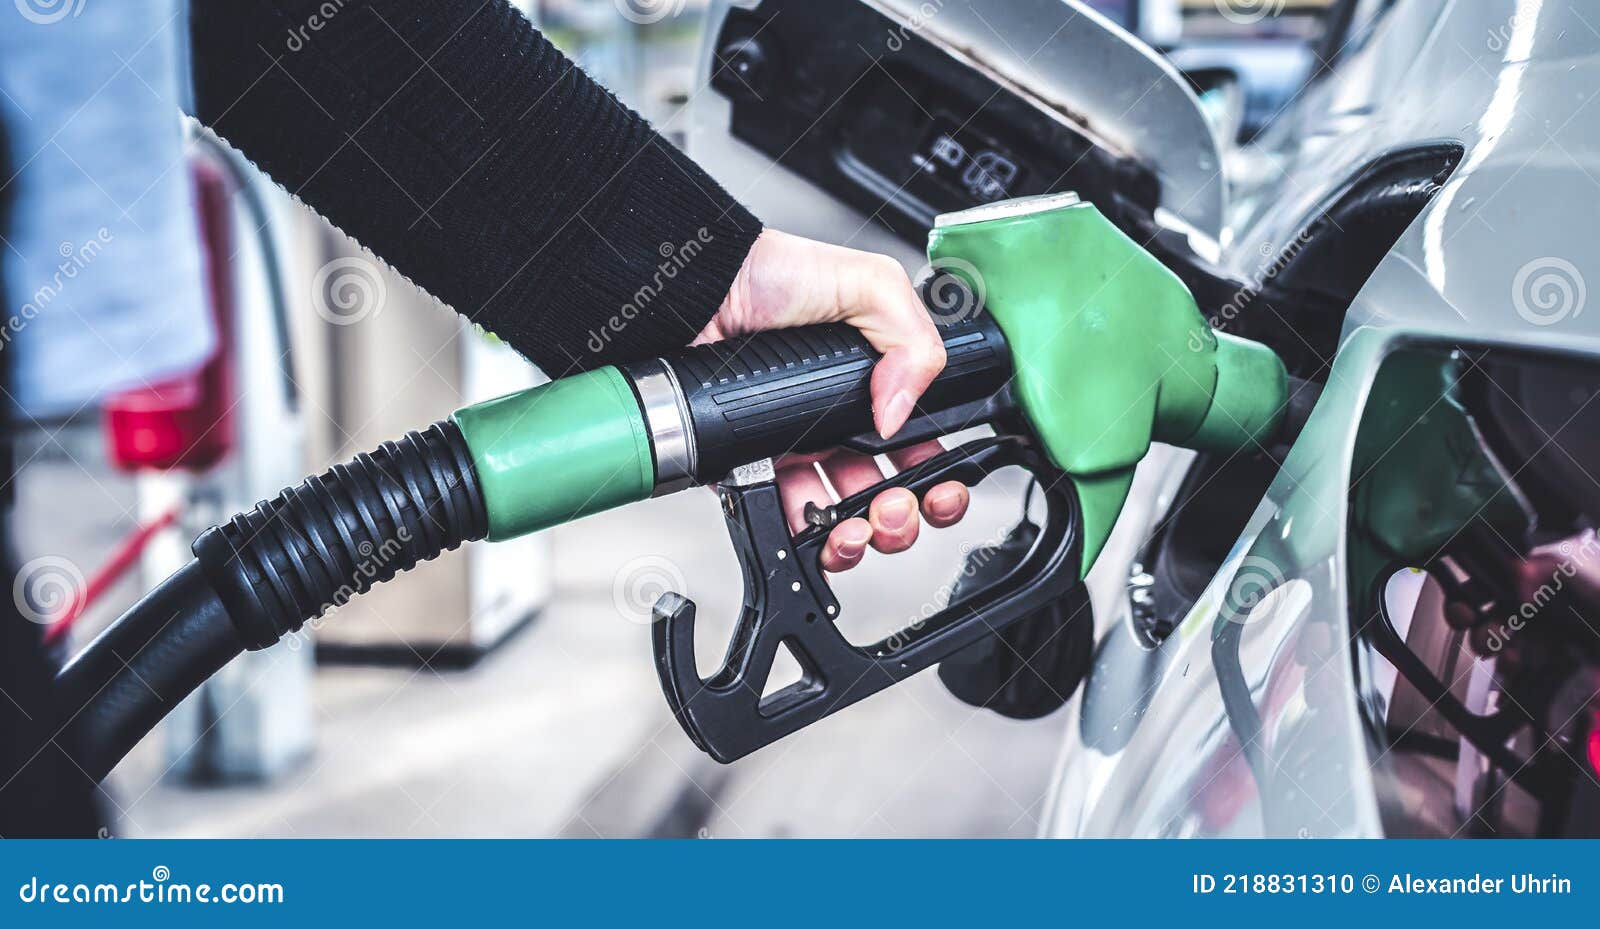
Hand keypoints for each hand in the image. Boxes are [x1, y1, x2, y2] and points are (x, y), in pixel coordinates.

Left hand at [699, 229, 969, 571]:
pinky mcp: (747, 464)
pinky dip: (797, 530)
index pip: (918, 447)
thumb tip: (904, 412)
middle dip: (901, 518)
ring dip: (856, 537)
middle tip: (893, 510)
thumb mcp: (869, 284)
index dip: (936, 476)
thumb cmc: (771, 274)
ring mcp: (794, 448)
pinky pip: (776, 512)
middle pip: (884, 495)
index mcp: (875, 388)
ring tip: (854, 527)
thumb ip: (913, 339)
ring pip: (837, 517)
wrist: (701, 288)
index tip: (940, 488)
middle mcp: (836, 423)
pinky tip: (806, 520)